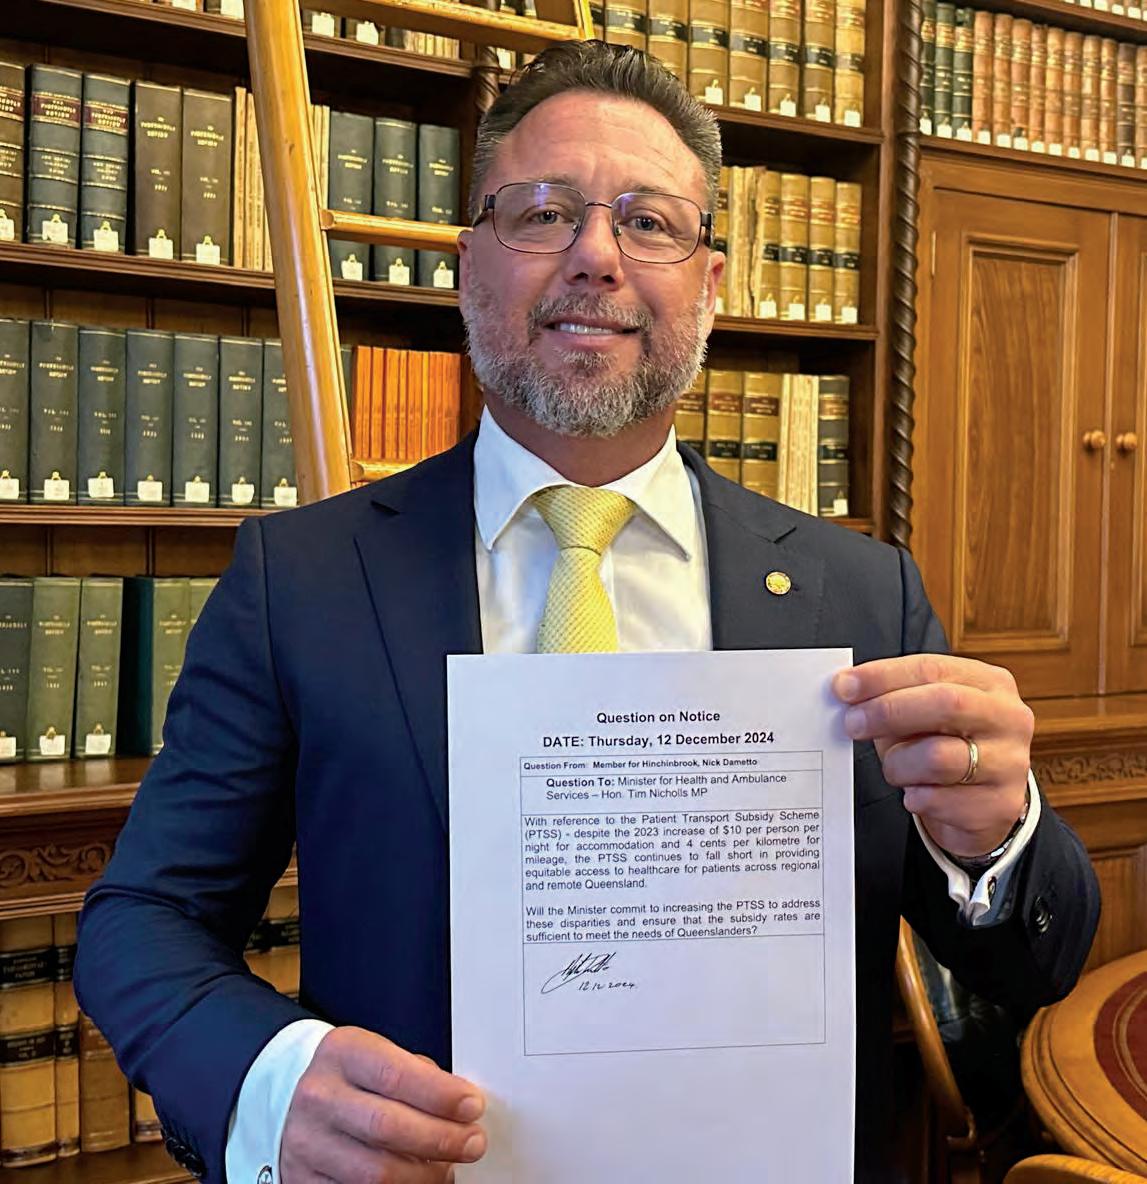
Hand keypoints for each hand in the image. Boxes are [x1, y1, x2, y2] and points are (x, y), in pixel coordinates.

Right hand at [280, 1027, 485, 1183]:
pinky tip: (417, 1181)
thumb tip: (460, 1103)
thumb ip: (416, 1074)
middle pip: (387, 1127)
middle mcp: (319, 1097)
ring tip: (447, 1167)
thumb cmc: (351, 1076)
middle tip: (473, 1142)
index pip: (396, 1075)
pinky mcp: (304, 1180)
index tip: (472, 1106)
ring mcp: (307, 1143)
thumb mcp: (377, 1055)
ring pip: (375, 1172)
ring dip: (423, 1175)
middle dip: (441, 1138)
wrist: (296, 1099)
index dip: (440, 1095)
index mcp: (343, 1053)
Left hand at [833, 654, 1032, 856]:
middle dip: (888, 711)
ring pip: (938, 758)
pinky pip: (939, 800)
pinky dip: (915, 798)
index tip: (844, 687)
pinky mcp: (1000, 804)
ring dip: (899, 764)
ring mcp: (1010, 762)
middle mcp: (1008, 718)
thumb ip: (892, 696)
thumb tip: (845, 688)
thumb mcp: (922, 712)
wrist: (981, 801)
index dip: (883, 676)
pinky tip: (916, 794)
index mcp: (989, 682)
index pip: (931, 668)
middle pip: (945, 704)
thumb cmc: (944, 744)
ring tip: (894, 768)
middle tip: (852, 724)